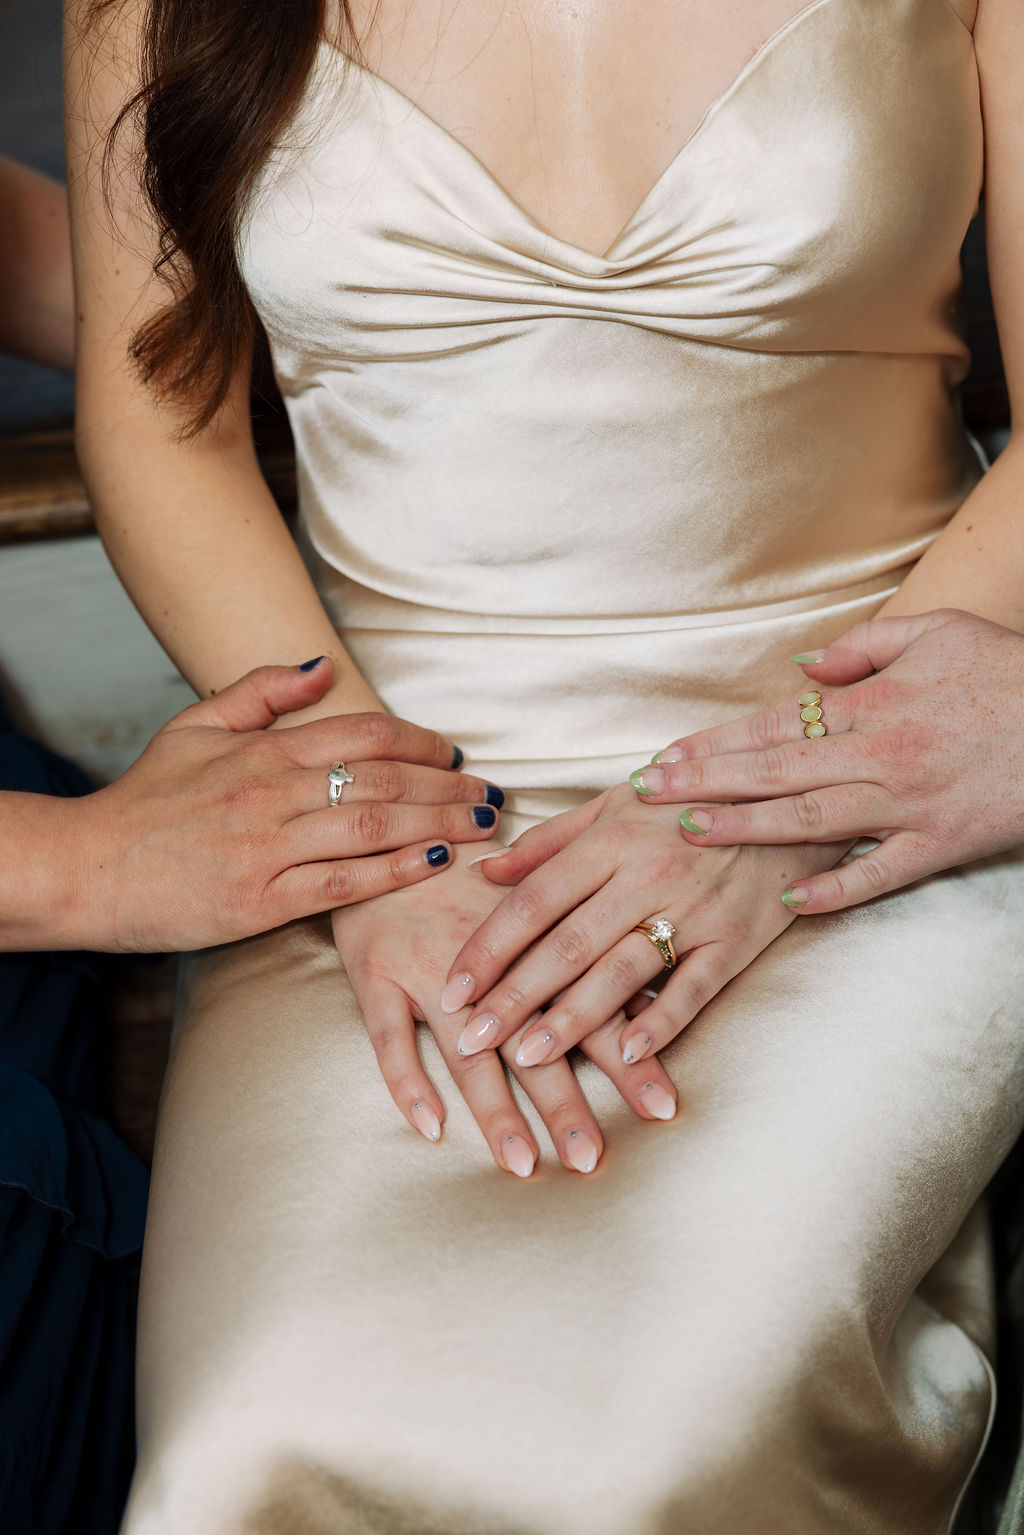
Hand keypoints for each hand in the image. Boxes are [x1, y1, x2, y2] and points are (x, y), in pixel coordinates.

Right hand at [54, 658, 502, 950]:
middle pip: (383, 780)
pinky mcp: (259, 900)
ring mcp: (268, 847)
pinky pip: (342, 883)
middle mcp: (272, 792)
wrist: (87, 868)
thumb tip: (324, 666)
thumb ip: (260, 693)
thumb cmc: (144, 802)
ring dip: (436, 824)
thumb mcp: (194, 728)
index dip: (419, 742)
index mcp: (263, 750)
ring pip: (373, 827)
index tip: (455, 754)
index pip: (363, 734)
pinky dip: (393, 872)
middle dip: (447, 786)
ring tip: (481, 826)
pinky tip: (433, 864)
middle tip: (492, 793)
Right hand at [333, 845, 669, 1175]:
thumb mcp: (536, 891)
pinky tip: (429, 1127)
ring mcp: (427, 965)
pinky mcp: (374, 971)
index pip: (592, 1004)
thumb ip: (589, 941)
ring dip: (496, 1109)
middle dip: (566, 1103)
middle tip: (592, 1159)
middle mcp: (488, 958)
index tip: (662, 1106)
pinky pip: (388, 1036)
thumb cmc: (468, 871)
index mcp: (536, 937)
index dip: (629, 1056)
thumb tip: (655, 988)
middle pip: (533, 1039)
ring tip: (523, 1163)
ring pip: (466, 1048)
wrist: (388, 831)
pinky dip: (407, 1081)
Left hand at [441, 785, 845, 1073]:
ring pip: (620, 971)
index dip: (488, 947)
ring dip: (571, 1019)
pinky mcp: (735, 939)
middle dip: (513, 996)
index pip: (534, 901)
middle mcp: (645, 875)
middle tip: (470, 1039)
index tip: (452, 988)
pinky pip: (693, 986)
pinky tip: (627, 1053)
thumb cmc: (690, 803)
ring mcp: (692, 909)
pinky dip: (662, 1022)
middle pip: (566, 944)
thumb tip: (483, 871)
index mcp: (609, 840)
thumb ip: (549, 842)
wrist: (788, 798)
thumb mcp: (616, 805)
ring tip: (527, 1057)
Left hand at [627, 608, 1023, 911]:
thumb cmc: (1006, 671)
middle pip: (776, 771)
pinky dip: (836, 891)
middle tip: (650, 795)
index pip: (774, 724)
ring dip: (747, 828)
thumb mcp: (936, 633)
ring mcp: (910, 804)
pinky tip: (791, 904)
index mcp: (874, 704)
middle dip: (706, 783)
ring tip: (692, 833)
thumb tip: (803, 671)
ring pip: (811, 821)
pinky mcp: (943, 844)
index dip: (714, 742)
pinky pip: (881, 873)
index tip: (665, 756)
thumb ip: (863, 648)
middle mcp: (881, 755)